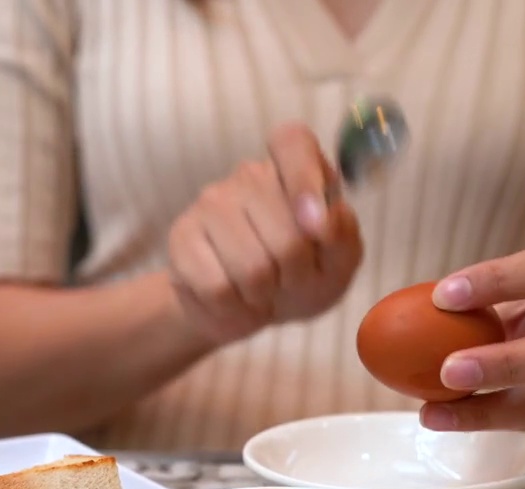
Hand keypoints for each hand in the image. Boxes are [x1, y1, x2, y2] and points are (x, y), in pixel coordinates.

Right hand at [166, 123, 362, 344]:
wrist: (252, 307)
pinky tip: (236, 301)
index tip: (318, 228)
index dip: (305, 181)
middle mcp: (250, 174)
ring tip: (263, 290)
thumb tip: (322, 219)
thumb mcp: (339, 259)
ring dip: (266, 296)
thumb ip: (342, 233)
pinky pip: (217, 288)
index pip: (292, 142)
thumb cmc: (305, 275)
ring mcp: (211, 203)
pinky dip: (236, 311)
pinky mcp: (182, 238)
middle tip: (291, 278)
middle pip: (287, 235)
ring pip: (252, 268)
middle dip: (298, 274)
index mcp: (295, 166)